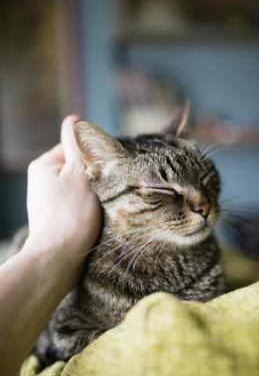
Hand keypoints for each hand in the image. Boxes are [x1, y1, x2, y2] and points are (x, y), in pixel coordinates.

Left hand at [24, 115, 100, 281]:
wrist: (59, 257)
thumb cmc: (72, 214)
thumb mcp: (78, 172)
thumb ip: (77, 145)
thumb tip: (74, 118)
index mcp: (44, 165)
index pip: (73, 147)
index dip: (92, 157)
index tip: (101, 172)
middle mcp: (41, 180)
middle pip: (76, 168)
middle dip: (91, 177)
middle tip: (100, 191)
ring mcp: (46, 200)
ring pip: (78, 186)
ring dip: (91, 193)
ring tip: (95, 207)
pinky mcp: (54, 216)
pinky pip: (75, 203)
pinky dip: (85, 207)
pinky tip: (90, 218)